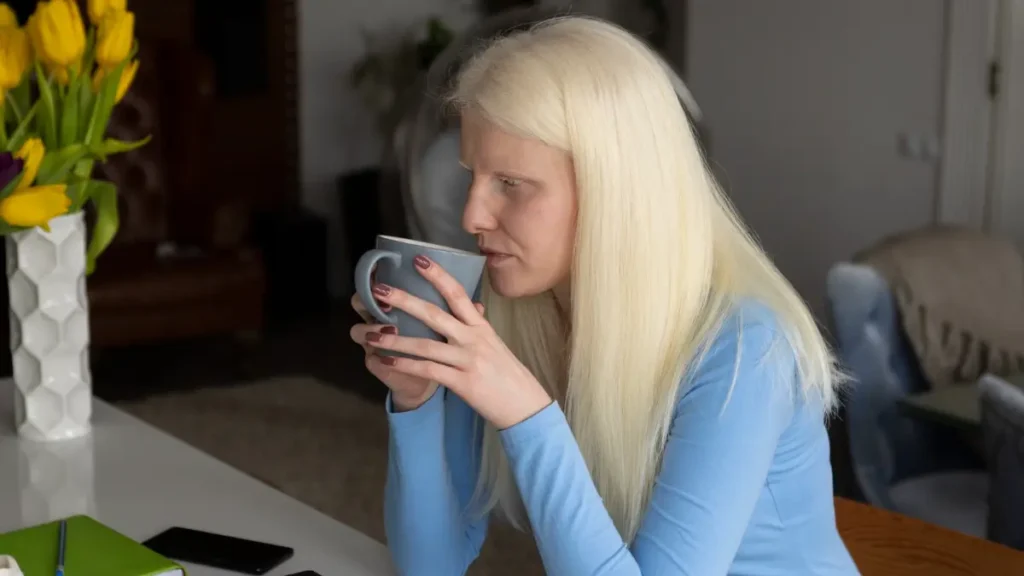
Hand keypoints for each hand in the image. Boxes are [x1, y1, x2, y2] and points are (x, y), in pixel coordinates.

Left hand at [362, 254, 552, 429]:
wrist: (525, 406)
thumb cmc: (509, 375)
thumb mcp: (495, 345)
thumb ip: (479, 326)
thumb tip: (472, 305)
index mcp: (481, 327)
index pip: (458, 294)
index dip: (438, 275)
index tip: (417, 260)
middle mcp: (474, 339)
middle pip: (436, 313)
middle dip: (405, 300)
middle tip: (379, 289)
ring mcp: (468, 360)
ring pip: (426, 344)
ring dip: (395, 339)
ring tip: (370, 334)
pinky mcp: (463, 382)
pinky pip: (429, 370)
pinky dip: (406, 365)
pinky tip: (387, 361)